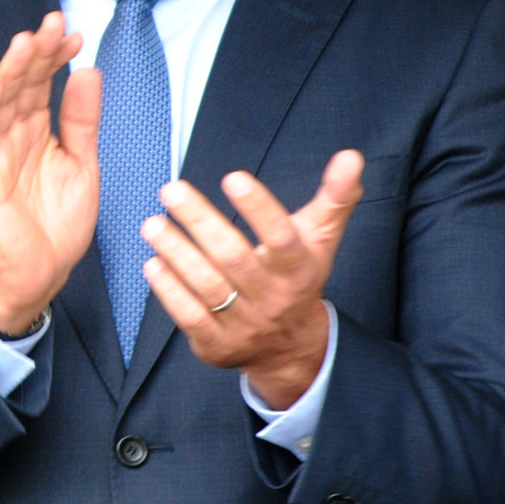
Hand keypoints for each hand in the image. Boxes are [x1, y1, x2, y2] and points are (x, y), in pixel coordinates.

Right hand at [0, 11, 99, 334]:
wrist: (40, 274)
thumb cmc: (57, 225)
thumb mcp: (83, 165)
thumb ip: (82, 121)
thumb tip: (88, 72)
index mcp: (39, 132)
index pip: (44, 84)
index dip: (56, 57)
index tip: (74, 34)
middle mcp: (14, 136)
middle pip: (22, 85)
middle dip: (36, 53)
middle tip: (52, 23)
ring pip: (0, 103)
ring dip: (10, 71)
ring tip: (25, 42)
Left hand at [140, 150, 364, 407]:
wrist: (290, 347)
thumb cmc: (297, 278)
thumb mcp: (319, 239)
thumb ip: (334, 197)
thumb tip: (351, 155)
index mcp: (298, 269)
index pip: (281, 237)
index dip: (259, 208)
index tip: (234, 177)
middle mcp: (272, 298)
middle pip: (233, 258)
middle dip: (201, 221)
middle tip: (172, 189)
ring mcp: (244, 324)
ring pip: (207, 286)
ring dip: (176, 252)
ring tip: (153, 224)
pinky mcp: (217, 344)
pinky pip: (190, 317)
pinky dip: (169, 290)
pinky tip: (153, 263)